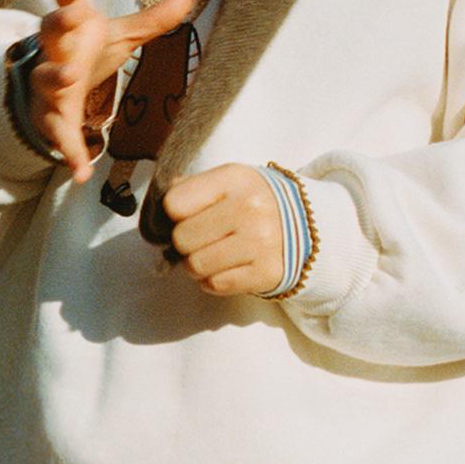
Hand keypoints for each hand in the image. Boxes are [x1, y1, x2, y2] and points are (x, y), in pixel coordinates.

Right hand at [29, 0, 198, 180]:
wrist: (59, 88)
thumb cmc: (89, 52)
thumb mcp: (122, 36)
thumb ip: (153, 20)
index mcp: (72, 23)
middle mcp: (55, 49)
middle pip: (49, 29)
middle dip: (58, 23)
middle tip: (72, 18)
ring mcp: (49, 82)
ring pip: (45, 76)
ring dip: (56, 76)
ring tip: (70, 78)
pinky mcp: (51, 115)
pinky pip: (58, 133)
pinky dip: (70, 153)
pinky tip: (82, 174)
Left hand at [158, 164, 284, 296]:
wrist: (309, 226)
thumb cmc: (253, 203)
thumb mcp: (227, 182)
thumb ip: (190, 189)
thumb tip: (155, 212)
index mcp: (235, 179)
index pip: (175, 203)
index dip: (173, 214)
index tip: (186, 216)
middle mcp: (250, 208)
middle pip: (182, 238)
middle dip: (185, 243)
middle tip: (202, 239)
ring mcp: (261, 242)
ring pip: (195, 266)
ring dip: (197, 265)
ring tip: (214, 254)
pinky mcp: (267, 272)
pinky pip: (215, 285)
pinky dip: (214, 280)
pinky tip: (228, 267)